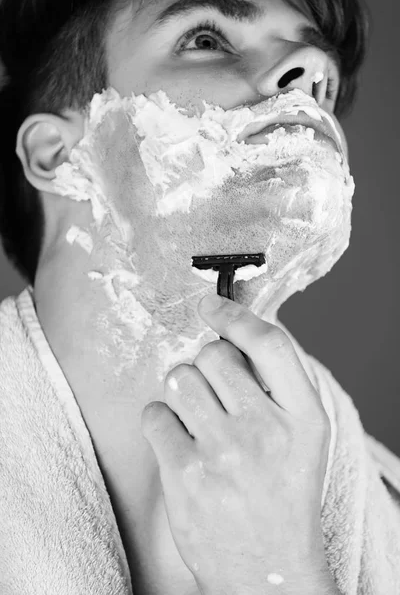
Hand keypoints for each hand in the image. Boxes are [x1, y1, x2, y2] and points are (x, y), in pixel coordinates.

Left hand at [141, 294, 333, 594]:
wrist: (267, 570)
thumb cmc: (282, 496)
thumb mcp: (304, 440)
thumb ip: (279, 386)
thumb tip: (236, 333)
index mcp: (304, 418)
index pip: (269, 344)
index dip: (235, 317)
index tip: (211, 307)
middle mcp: (266, 430)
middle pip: (214, 356)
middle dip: (206, 366)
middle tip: (213, 393)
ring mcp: (224, 452)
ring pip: (179, 379)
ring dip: (182, 392)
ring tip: (197, 422)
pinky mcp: (185, 473)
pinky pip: (154, 414)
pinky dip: (161, 423)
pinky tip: (180, 445)